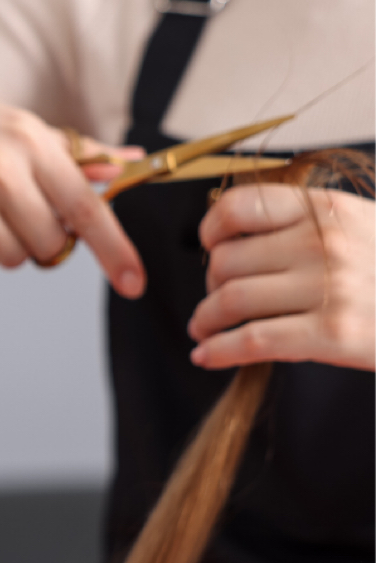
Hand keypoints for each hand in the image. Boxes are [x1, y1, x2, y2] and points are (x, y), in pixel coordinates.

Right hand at [0, 70, 146, 297]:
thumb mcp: (18, 126)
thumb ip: (78, 152)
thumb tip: (134, 162)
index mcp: (30, 139)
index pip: (85, 207)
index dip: (115, 250)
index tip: (135, 283)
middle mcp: (0, 169)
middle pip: (50, 244)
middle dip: (42, 238)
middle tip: (16, 210)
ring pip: (15, 258)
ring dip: (6, 244)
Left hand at [189, 183, 374, 370]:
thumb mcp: (359, 225)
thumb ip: (305, 224)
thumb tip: (235, 235)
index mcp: (326, 210)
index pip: (241, 207)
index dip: (211, 228)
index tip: (207, 245)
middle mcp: (323, 244)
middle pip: (227, 260)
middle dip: (209, 284)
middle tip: (214, 299)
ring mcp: (328, 289)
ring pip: (232, 300)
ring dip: (205, 319)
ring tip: (202, 329)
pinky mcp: (332, 334)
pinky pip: (252, 340)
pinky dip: (218, 350)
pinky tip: (206, 355)